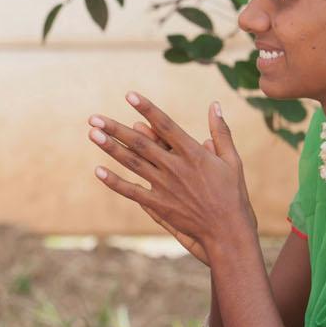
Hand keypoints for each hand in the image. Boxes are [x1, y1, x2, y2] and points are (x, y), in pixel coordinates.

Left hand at [88, 92, 257, 260]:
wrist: (228, 231)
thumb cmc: (233, 194)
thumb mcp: (232, 160)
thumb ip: (221, 132)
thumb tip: (215, 105)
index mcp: (193, 153)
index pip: (165, 125)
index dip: (147, 109)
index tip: (129, 95)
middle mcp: (175, 167)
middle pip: (140, 142)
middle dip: (116, 128)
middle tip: (94, 117)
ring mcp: (165, 186)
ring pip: (133, 163)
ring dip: (110, 148)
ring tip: (92, 134)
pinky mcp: (159, 205)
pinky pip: (132, 192)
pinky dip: (114, 182)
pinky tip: (98, 171)